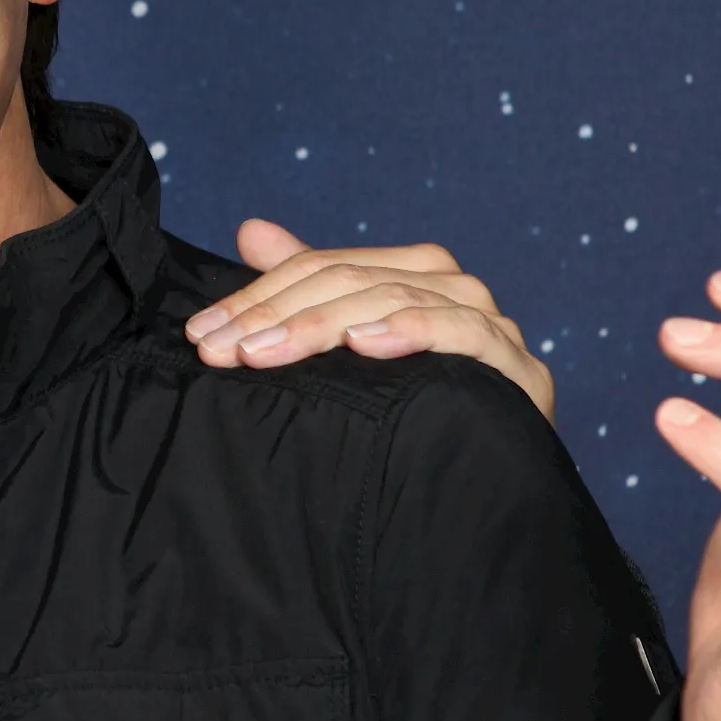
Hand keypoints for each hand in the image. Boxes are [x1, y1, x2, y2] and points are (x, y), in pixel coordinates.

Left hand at [185, 221, 556, 422]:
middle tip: (222, 350)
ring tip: (268, 350)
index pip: (325, 268)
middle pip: (353, 279)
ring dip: (325, 324)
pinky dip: (412, 330)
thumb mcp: (348, 350)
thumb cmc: (415, 416)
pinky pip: (465, 333)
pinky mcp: (517, 369)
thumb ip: (305, 288)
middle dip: (277, 314)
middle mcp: (454, 290)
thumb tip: (250, 229)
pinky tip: (364, 345)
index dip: (258, 295)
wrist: (491, 491)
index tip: (202, 334)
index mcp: (414, 275)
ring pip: (397, 298)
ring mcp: (490, 326)